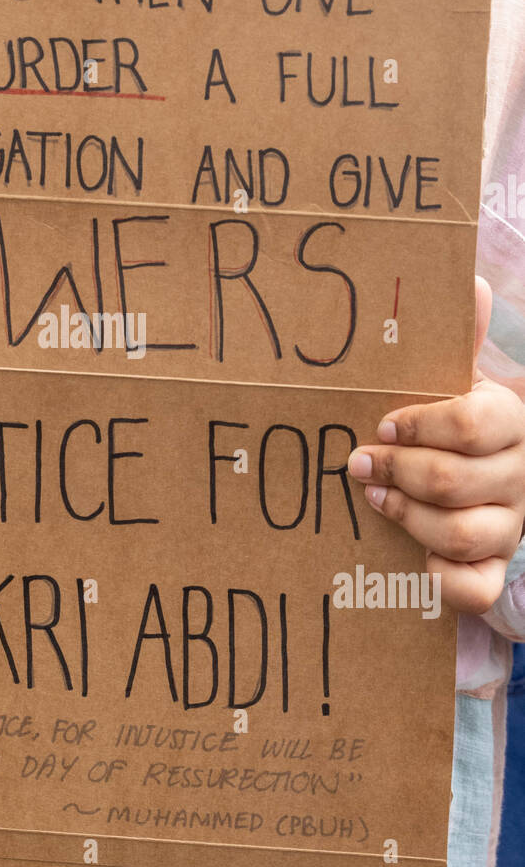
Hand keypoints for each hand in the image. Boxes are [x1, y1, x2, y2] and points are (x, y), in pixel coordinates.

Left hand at [347, 277, 524, 614]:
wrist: (477, 476)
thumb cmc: (452, 424)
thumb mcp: (454, 379)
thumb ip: (456, 336)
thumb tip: (469, 278)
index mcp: (509, 421)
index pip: (475, 424)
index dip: (423, 426)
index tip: (383, 423)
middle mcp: (518, 476)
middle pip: (457, 480)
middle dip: (398, 471)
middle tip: (358, 463)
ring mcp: (508, 527)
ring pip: (460, 533)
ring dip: (406, 517)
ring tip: (374, 499)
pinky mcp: (493, 568)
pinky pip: (475, 588)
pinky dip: (442, 580)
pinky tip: (415, 564)